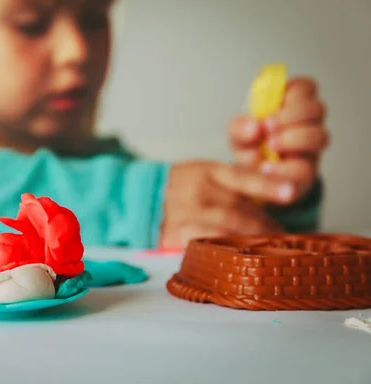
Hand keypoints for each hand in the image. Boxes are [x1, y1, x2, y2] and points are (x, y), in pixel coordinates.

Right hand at [159, 161, 297, 247]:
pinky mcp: (175, 235)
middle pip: (240, 209)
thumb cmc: (180, 186)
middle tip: (283, 238)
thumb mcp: (203, 172)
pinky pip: (205, 245)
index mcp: (207, 172)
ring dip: (250, 240)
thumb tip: (274, 194)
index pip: (242, 177)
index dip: (268, 184)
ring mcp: (187, 213)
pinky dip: (223, 251)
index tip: (292, 193)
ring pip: (226, 229)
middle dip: (265, 226)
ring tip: (266, 249)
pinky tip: (235, 256)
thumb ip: (233, 182)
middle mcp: (198, 191)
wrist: (138, 196)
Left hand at [229, 77, 328, 198]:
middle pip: (317, 109)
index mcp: (291, 105)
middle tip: (267, 127)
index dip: (292, 94)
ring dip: (292, 140)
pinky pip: (306, 168)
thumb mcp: (237, 134)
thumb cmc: (249, 146)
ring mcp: (311, 147)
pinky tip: (266, 168)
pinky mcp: (308, 171)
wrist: (250, 178)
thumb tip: (255, 127)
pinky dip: (283, 168)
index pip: (305, 87)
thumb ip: (240, 127)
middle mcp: (307, 123)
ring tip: (269, 146)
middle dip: (290, 117)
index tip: (271, 105)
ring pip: (320, 136)